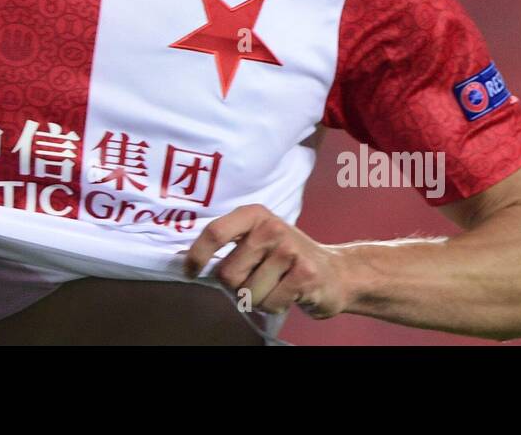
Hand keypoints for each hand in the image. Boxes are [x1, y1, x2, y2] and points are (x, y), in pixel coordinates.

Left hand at [183, 204, 350, 318]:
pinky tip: (288, 293)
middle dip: (236, 286)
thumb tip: (185, 260)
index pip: (215, 232)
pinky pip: (270, 303)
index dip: (197, 255)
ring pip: (248, 292)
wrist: (335, 272)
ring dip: (258, 299)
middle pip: (228, 273)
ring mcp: (289, 249)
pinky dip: (275, 306)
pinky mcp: (305, 273)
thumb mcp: (255, 241)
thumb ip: (226, 246)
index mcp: (253, 215)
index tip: (190, 272)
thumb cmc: (285, 259)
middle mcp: (271, 227)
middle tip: (256, 279)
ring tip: (275, 285)